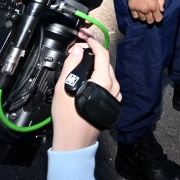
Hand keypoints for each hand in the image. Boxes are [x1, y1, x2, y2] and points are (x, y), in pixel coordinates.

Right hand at [52, 28, 119, 150]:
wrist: (74, 142)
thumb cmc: (68, 119)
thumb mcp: (64, 87)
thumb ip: (71, 65)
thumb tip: (77, 50)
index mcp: (103, 82)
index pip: (103, 54)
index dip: (94, 42)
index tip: (85, 37)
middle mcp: (113, 88)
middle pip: (106, 63)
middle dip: (94, 54)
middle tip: (80, 50)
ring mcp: (115, 97)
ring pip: (109, 74)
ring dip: (98, 66)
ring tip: (84, 64)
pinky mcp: (113, 104)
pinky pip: (110, 84)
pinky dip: (101, 77)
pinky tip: (90, 80)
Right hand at [125, 0, 163, 23]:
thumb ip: (161, 2)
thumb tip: (162, 10)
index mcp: (154, 6)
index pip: (158, 19)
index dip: (159, 18)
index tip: (158, 15)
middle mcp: (146, 10)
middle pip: (150, 21)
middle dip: (152, 19)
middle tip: (152, 14)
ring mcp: (138, 10)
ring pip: (142, 19)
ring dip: (145, 17)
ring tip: (145, 12)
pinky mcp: (131, 8)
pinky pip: (135, 16)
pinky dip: (137, 15)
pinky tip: (139, 11)